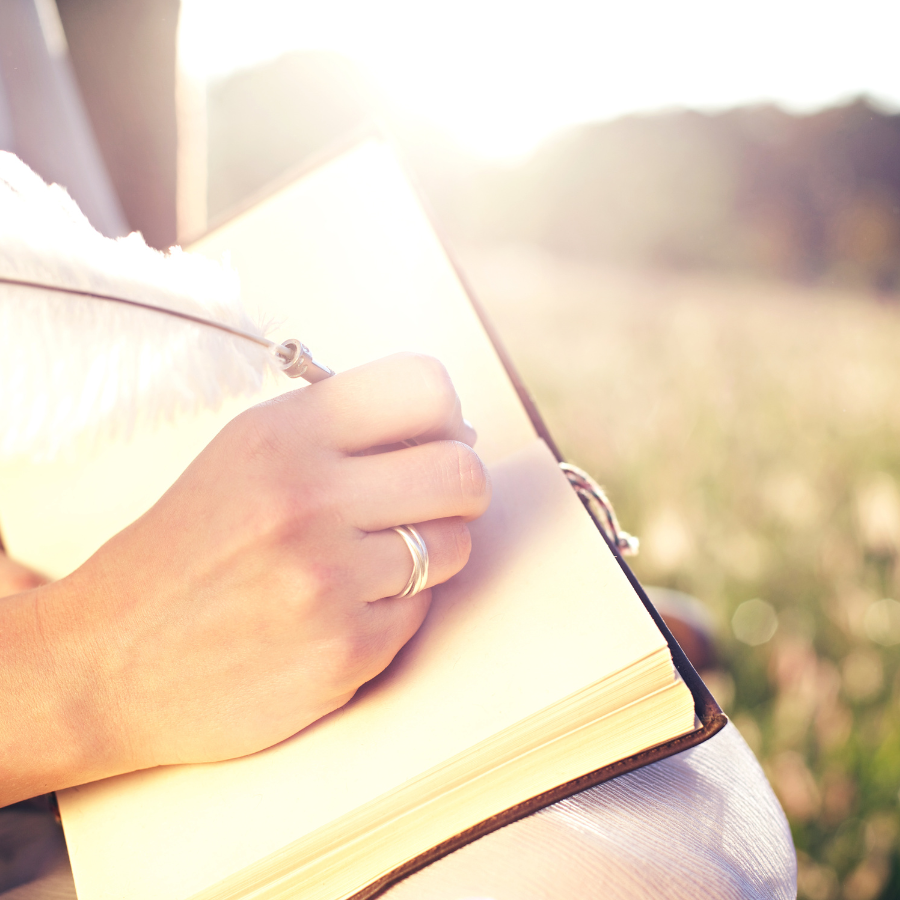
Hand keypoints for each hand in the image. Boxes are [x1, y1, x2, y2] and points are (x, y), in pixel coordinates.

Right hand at [0, 354, 489, 802]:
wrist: (108, 659)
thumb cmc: (186, 551)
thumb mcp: (244, 455)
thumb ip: (339, 429)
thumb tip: (451, 429)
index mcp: (281, 435)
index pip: (424, 388)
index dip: (447, 416)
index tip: (436, 440)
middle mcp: (307, 499)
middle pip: (462, 471)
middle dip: (460, 487)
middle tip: (429, 503)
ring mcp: (327, 579)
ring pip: (454, 546)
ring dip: (430, 552)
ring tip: (379, 560)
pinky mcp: (343, 651)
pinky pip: (422, 612)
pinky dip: (396, 609)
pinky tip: (345, 609)